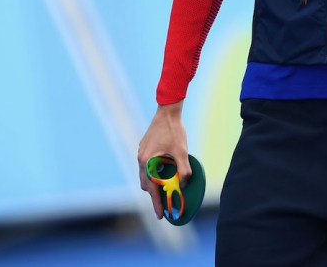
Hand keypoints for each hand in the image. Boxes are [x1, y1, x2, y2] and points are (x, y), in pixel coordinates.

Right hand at [137, 101, 190, 218]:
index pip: (152, 189)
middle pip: (145, 184)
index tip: (161, 215)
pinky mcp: (145, 149)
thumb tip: (185, 184)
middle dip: (154, 196)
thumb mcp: (182, 151)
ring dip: (153, 184)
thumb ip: (184, 169)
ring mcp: (141, 154)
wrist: (167, 111)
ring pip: (145, 176)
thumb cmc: (174, 130)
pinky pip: (146, 167)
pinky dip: (153, 174)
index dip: (157, 203)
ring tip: (164, 191)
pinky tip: (162, 173)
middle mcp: (141, 160)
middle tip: (163, 205)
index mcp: (147, 162)